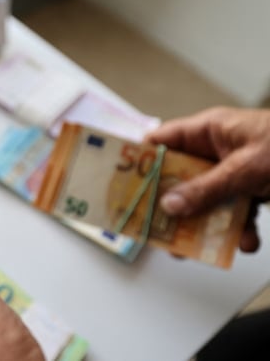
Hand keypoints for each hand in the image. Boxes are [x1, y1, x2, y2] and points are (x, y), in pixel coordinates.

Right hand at [146, 106, 269, 252]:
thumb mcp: (247, 168)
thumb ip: (208, 187)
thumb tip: (171, 204)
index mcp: (209, 130)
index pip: (160, 141)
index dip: (138, 161)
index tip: (122, 186)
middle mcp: (217, 150)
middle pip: (179, 178)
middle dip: (171, 205)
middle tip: (156, 228)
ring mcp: (236, 171)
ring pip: (206, 201)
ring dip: (208, 225)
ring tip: (202, 247)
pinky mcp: (255, 191)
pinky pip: (235, 212)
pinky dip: (239, 230)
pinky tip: (246, 241)